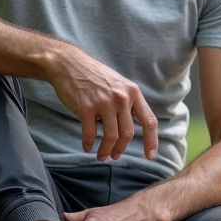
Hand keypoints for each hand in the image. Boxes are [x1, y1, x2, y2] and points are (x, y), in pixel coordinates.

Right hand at [49, 45, 158, 160]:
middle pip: (128, 133)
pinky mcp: (85, 108)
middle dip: (121, 149)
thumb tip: (133, 127)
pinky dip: (88, 144)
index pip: (149, 121)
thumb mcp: (119, 84)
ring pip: (111, 137)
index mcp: (133, 92)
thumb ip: (129, 102)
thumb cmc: (94, 76)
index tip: (151, 156)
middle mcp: (121, 98)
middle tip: (114, 155)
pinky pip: (90, 134)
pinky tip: (87, 147)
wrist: (68, 64)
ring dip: (106, 150)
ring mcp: (104, 103)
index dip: (151, 141)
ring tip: (102, 155)